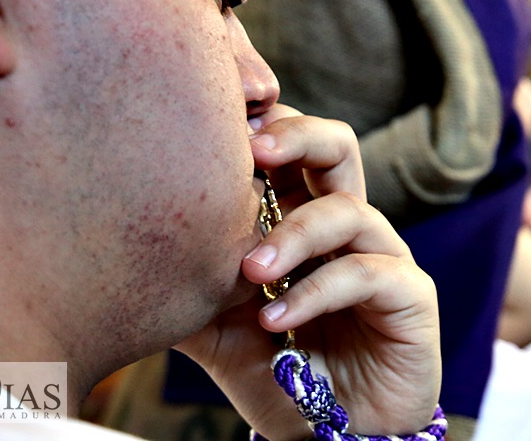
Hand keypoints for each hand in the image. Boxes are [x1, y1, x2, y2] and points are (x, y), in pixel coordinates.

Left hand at [176, 106, 440, 440]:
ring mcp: (382, 256)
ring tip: (250, 271)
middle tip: (251, 148)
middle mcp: (345, 226)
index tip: (218, 121)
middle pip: (336, 147)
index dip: (262, 124)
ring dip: (295, 233)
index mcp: (301, 216)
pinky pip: (367, 273)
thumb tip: (121, 248)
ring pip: (350, 209)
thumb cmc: (278, 372)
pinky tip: (275, 320)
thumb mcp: (217, 327)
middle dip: (296, 134)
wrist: (329, 435)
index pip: (288, 148)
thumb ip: (185, 284)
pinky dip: (316, 291)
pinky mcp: (410, 295)